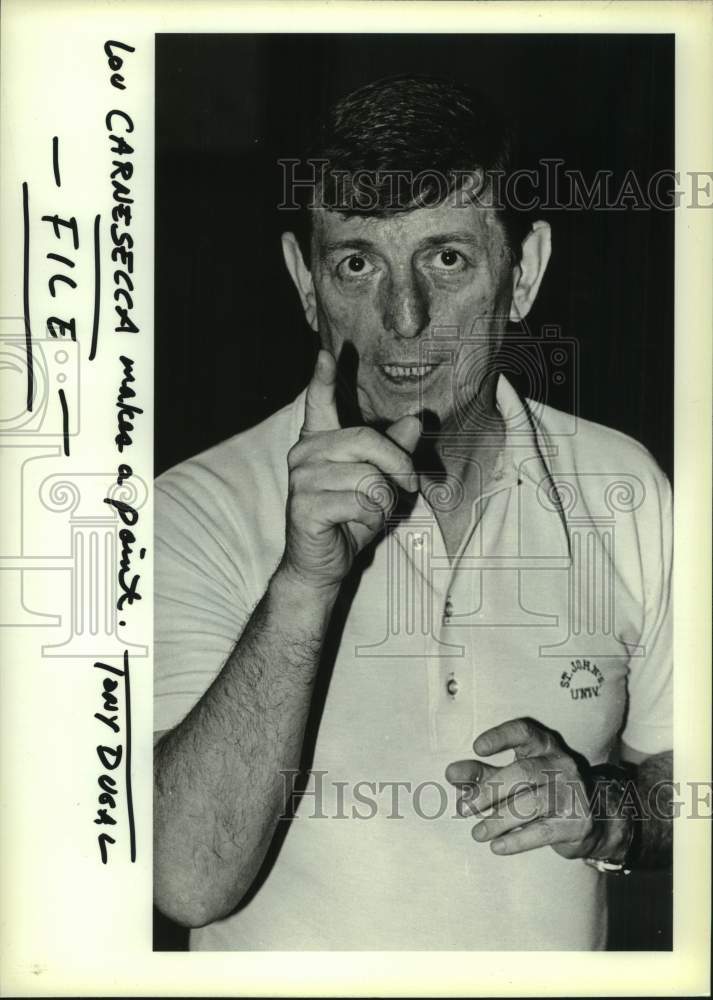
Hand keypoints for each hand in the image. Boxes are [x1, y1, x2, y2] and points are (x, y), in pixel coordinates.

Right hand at [280, 349, 421, 593]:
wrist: (322, 564)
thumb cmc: (349, 519)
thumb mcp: (379, 482)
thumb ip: (395, 451)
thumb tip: (415, 419)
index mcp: (320, 442)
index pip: (319, 403)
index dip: (323, 379)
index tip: (327, 354)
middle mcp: (305, 454)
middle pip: (368, 440)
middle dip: (399, 466)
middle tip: (409, 487)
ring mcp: (301, 479)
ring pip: (369, 476)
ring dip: (384, 501)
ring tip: (370, 513)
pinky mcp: (304, 506)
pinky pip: (361, 501)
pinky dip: (371, 518)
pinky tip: (355, 525)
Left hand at [445, 717, 625, 860]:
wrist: (593, 818)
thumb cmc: (541, 789)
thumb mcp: (512, 777)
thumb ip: (482, 774)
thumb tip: (451, 774)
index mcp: (544, 746)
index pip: (524, 732)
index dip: (501, 737)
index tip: (477, 747)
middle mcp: (561, 764)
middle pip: (523, 772)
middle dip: (489, 790)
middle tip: (463, 808)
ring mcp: (572, 793)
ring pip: (532, 803)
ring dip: (499, 820)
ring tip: (477, 833)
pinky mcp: (577, 823)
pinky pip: (543, 832)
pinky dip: (516, 841)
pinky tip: (496, 846)